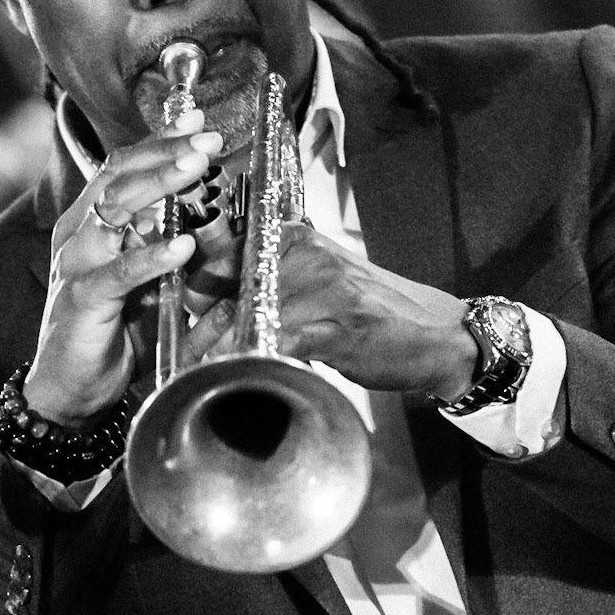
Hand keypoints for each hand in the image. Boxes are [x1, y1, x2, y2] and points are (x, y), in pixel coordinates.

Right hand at [24, 111, 223, 423]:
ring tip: (198, 171)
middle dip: (166, 154)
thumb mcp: (149, 282)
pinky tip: (181, 245)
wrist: (72, 389)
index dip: (159, 142)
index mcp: (90, 225)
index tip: (199, 123)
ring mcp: (76, 265)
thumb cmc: (114, 333)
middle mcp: (78, 236)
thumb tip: (210, 219)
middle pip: (118, 177)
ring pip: (115, 211)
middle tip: (209, 141)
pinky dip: (151, 256)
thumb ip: (168, 249)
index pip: (121, 168)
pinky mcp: (81, 300)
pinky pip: (118, 272)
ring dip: (160, 187)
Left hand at [185, 224, 478, 399]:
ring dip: (217, 352)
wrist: (435, 335)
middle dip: (199, 326)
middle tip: (183, 355)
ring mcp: (321, 287)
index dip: (195, 283)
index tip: (180, 311)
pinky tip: (238, 376)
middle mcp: (304, 254)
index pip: (225, 251)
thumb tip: (213, 302)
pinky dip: (252, 360)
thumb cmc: (372, 315)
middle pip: (228, 286)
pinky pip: (277, 340)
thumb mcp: (317, 284)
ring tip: (198, 374)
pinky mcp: (336, 324)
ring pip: (247, 316)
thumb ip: (271, 283)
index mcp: (294, 239)